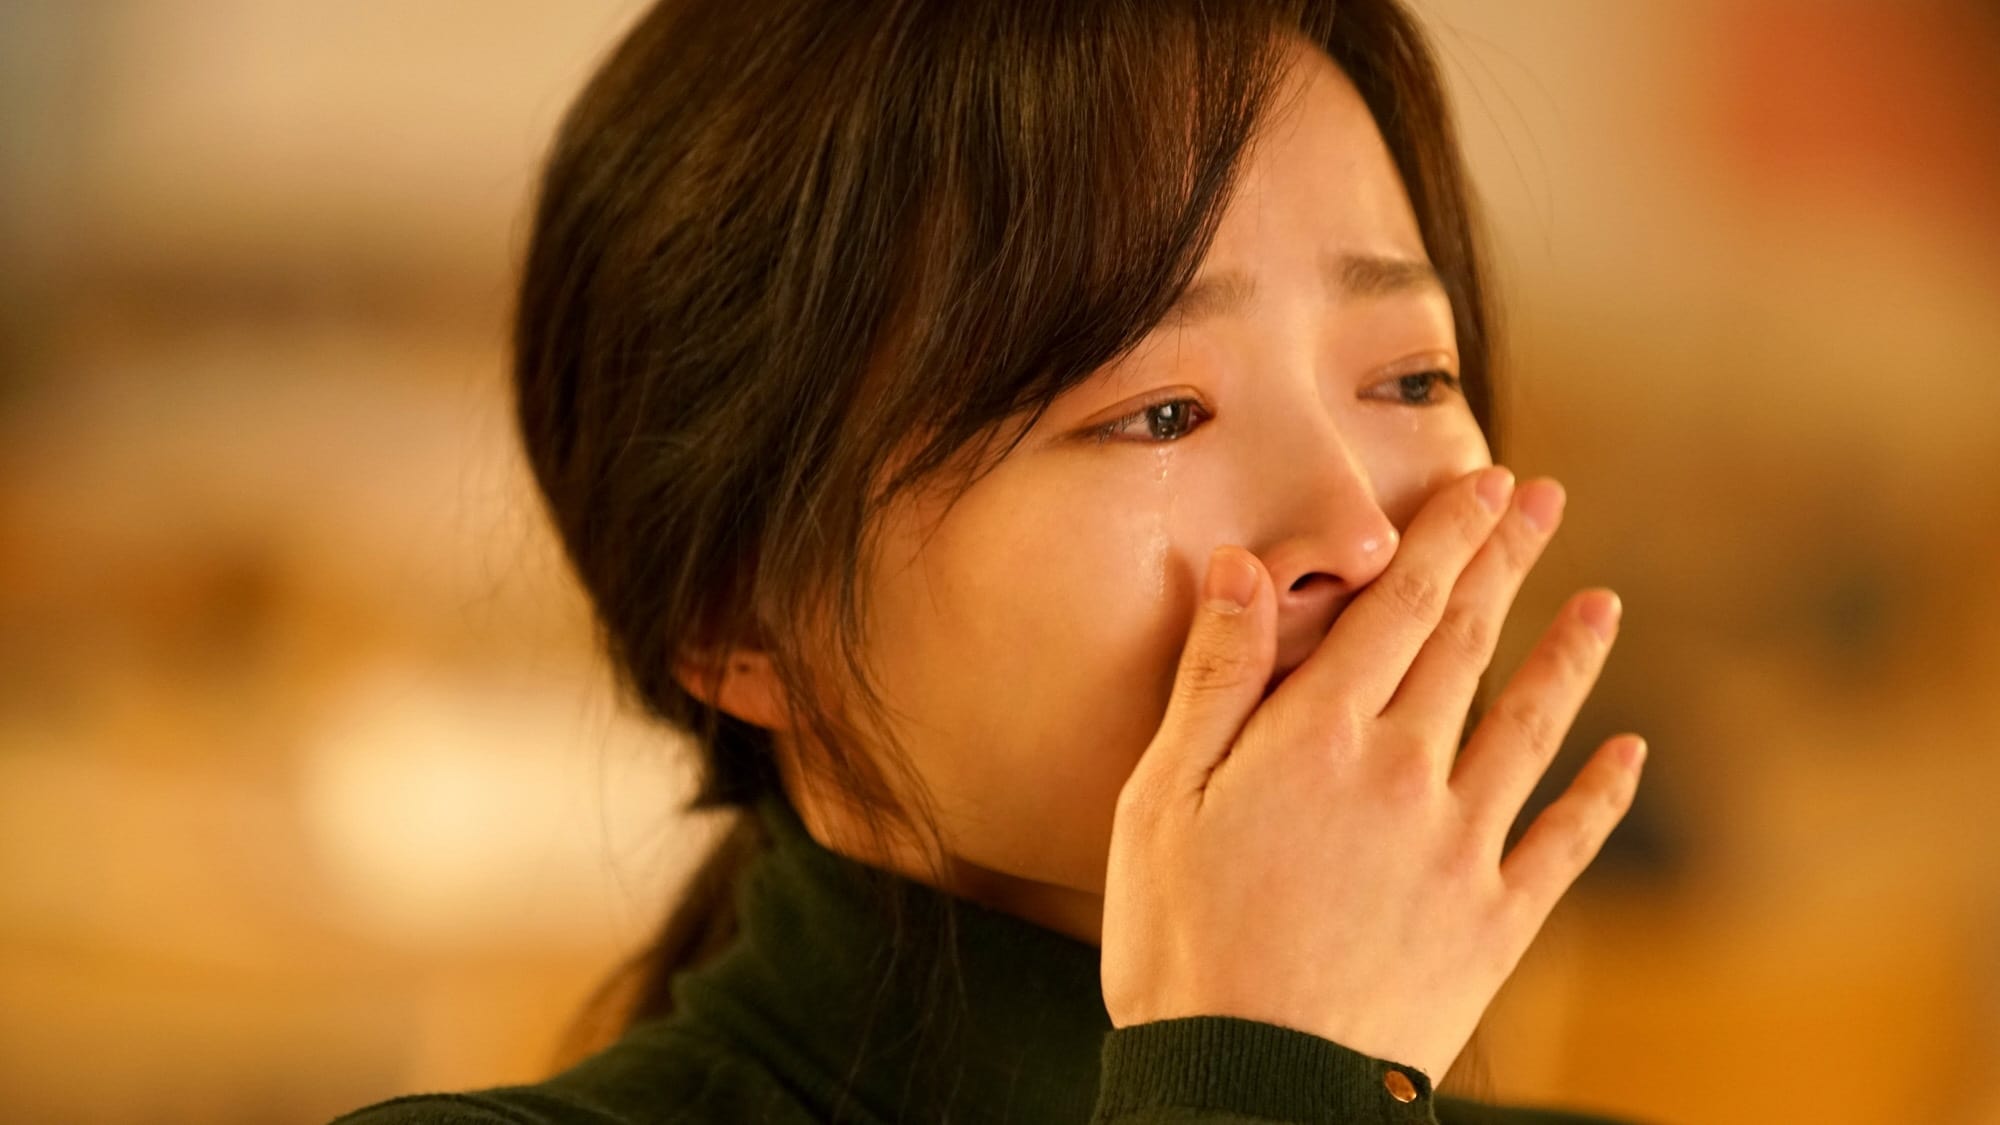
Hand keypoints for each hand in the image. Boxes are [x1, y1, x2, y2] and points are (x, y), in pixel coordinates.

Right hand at [1098, 465, 1642, 1082]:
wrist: (1248, 1083)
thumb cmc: (1181, 942)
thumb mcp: (1161, 800)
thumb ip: (1214, 679)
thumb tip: (1245, 567)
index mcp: (1318, 738)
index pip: (1397, 609)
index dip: (1444, 538)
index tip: (1483, 484)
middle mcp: (1405, 774)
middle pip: (1467, 645)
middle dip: (1506, 563)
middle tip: (1543, 499)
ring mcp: (1460, 849)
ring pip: (1530, 728)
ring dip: (1570, 657)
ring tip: (1604, 601)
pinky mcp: (1493, 922)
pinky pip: (1563, 843)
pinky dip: (1600, 795)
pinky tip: (1630, 754)